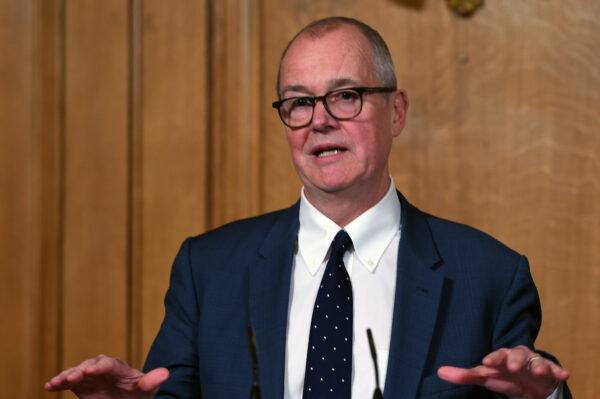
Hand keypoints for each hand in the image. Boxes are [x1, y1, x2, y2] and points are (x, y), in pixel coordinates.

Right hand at [44, 354, 168, 398]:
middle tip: (73, 377)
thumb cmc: (138, 392)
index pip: (109, 364)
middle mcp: (102, 368)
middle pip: (90, 366)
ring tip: (58, 382)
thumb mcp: (145, 389)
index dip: (101, 366)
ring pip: (77, 372)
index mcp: (118, 367)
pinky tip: (49, 386)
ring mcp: (90, 376)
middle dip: (82, 370)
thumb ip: (151, 381)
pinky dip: (58, 382)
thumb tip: (166, 373)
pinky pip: (67, 381)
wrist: (126, 398)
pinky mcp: (80, 384)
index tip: (93, 369)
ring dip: (67, 375)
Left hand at [437, 345, 568, 398]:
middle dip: (516, 359)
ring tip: (539, 371)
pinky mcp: (549, 371)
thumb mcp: (485, 376)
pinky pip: (555, 369)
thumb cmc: (502, 375)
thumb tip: (440, 371)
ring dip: (538, 364)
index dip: (492, 358)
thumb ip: (464, 375)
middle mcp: (518, 357)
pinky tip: (563, 373)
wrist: (528, 380)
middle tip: (513, 366)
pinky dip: (558, 370)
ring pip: (537, 360)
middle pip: (517, 353)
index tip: (486, 362)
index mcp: (502, 357)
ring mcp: (534, 363)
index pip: (497, 355)